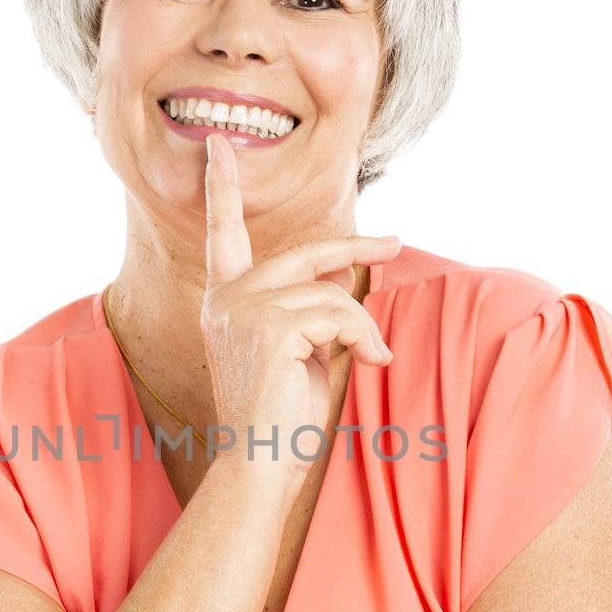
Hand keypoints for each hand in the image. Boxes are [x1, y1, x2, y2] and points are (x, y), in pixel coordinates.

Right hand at [201, 130, 399, 482]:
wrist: (261, 465)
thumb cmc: (282, 419)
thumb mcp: (300, 353)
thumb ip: (311, 313)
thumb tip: (350, 285)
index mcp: (225, 304)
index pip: (222, 235)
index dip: (222, 189)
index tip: (219, 146)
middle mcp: (225, 300)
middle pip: (301, 253)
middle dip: (353, 247)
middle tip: (393, 244)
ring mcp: (243, 309)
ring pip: (328, 292)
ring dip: (362, 325)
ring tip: (373, 355)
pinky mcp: (269, 324)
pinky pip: (337, 311)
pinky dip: (364, 335)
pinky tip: (370, 361)